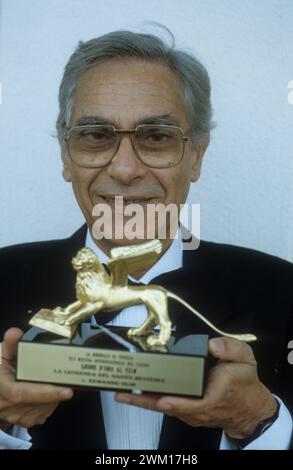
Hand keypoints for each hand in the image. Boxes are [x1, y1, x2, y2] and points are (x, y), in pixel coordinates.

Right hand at [0, 328, 73, 431]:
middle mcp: (6, 405)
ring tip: (57, 381)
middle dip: (56, 392)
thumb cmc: (0, 367)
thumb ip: (10, 344)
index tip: (67, 390)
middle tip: (71, 379)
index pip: (22, 394)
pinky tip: (51, 391)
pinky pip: (43, 413)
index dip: (44, 393)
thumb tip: (15, 333)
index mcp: (1, 386)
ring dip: (54, 396)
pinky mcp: (24, 421)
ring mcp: (15, 416)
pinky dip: (51, 402)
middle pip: (38, 403)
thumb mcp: (2, 354)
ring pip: (43, 409)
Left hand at [115, 337, 277, 438]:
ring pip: (162, 407)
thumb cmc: (245, 384)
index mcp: (212, 397)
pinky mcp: (184, 411)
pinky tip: (133, 393)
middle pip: (166, 406)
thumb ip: (230, 349)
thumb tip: (212, 344)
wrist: (248, 407)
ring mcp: (189, 412)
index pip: (191, 403)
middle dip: (144, 400)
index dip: (175, 402)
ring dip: (141, 401)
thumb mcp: (246, 360)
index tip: (161, 399)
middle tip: (123, 392)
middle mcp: (197, 409)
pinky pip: (164, 406)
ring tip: (121, 392)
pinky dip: (148, 401)